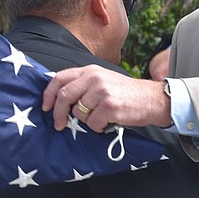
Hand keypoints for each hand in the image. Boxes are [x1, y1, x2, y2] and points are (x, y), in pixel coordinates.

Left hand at [41, 65, 171, 131]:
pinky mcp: (109, 106)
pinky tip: (109, 122)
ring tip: (101, 117)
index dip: (49, 94)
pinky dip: (98, 128)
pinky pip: (92, 124)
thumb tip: (60, 99)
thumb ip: (84, 84)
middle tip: (59, 125)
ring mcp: (102, 91)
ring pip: (79, 113)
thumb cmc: (126, 94)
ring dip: (87, 121)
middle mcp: (94, 78)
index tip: (46, 107)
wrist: (152, 99)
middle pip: (64, 96)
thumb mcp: (104, 80)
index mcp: (90, 70)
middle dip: (58, 114)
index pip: (59, 78)